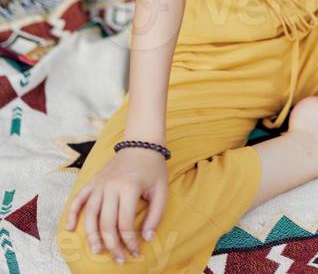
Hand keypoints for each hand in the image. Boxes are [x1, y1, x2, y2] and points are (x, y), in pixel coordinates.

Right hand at [64, 147, 167, 263]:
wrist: (141, 143)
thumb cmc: (153, 168)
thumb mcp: (162, 190)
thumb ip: (156, 215)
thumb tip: (146, 238)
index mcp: (129, 188)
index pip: (125, 224)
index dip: (130, 242)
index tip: (136, 253)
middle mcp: (111, 186)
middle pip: (106, 223)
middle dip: (112, 245)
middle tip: (118, 259)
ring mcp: (100, 183)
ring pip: (90, 214)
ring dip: (91, 236)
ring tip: (97, 251)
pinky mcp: (93, 180)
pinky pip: (79, 198)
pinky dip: (72, 213)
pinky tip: (70, 228)